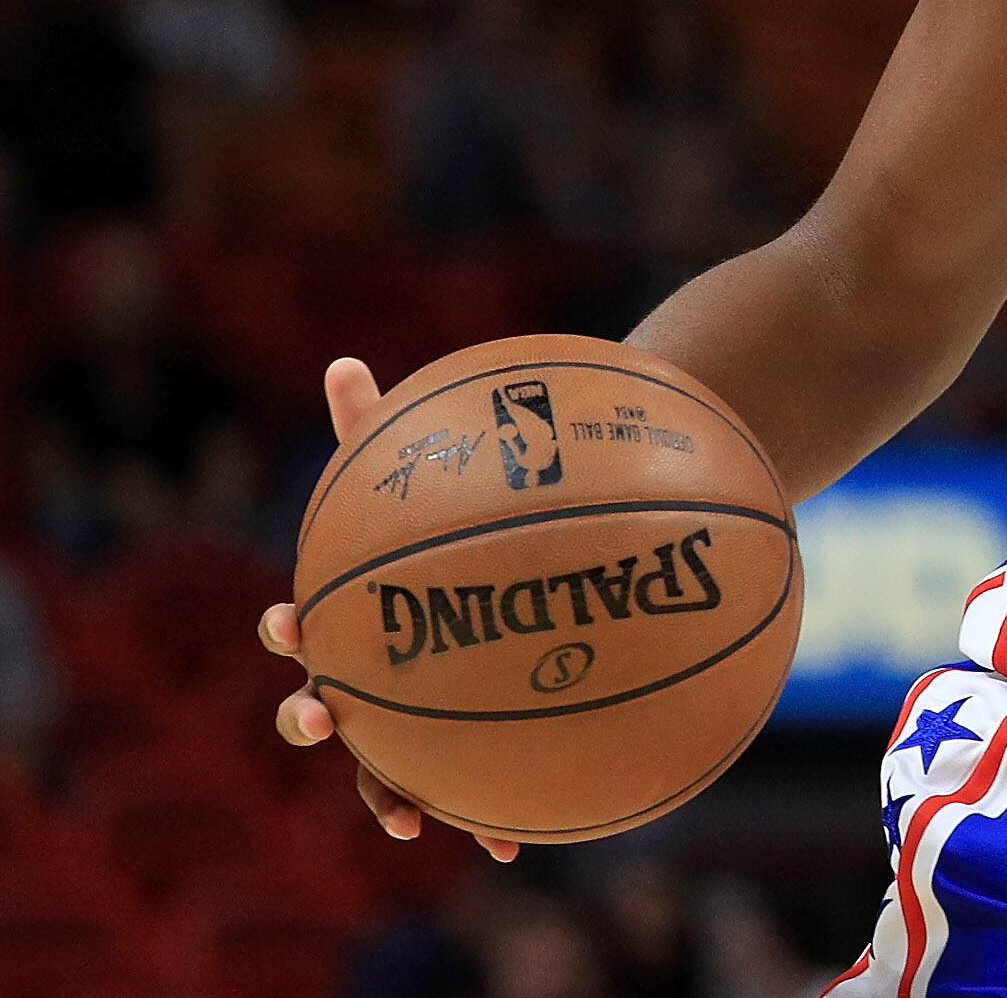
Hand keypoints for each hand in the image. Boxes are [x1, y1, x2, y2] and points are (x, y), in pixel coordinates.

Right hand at [259, 357, 518, 863]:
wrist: (519, 566)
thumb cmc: (450, 517)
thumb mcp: (421, 468)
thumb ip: (381, 429)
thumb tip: (345, 360)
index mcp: (351, 616)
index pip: (304, 624)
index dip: (291, 627)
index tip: (291, 622)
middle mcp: (369, 674)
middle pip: (321, 706)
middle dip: (315, 717)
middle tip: (326, 713)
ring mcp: (410, 718)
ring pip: (383, 767)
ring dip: (388, 794)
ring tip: (408, 816)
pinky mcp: (464, 750)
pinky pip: (469, 791)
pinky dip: (486, 819)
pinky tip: (517, 842)